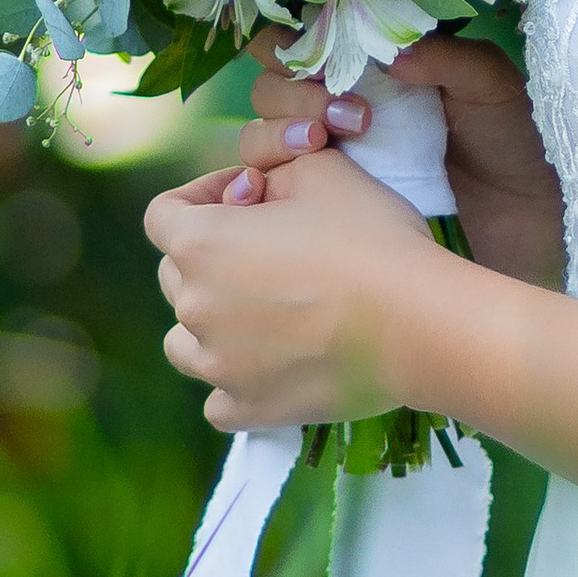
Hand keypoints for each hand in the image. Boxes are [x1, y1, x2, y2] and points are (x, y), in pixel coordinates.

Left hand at [146, 147, 440, 429]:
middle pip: (175, 274)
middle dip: (212, 253)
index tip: (246, 193)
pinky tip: (269, 362)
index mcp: (201, 243)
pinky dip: (235, 380)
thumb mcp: (322, 170)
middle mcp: (195, 307)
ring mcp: (217, 365)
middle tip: (272, 245)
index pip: (162, 214)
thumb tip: (252, 192)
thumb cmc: (369, 235)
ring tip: (262, 310)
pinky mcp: (249, 408)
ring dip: (211, 321)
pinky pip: (217, 398)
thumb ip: (273, 168)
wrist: (414, 319)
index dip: (201, 194)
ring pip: (184, 342)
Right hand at [234, 27, 565, 283]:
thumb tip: (393, 52)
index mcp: (375, 64)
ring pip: (260, 134)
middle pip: (271, 83)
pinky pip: (270, 190)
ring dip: (275, 132)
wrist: (527, 219)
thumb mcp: (490, 85)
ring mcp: (329, 159)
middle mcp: (340, 105)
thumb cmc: (510, 139)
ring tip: (321, 142)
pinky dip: (266, 181)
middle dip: (291, 91)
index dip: (297, 38)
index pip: (305, 37)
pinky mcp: (326, 206)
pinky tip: (300, 183)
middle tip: (342, 112)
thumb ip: (448, 57)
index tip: (325, 53)